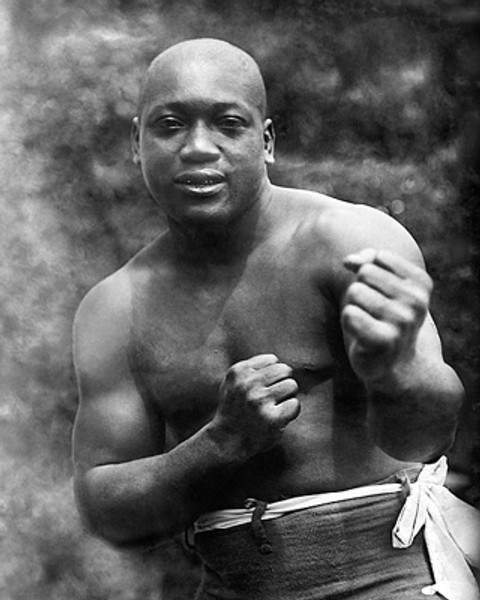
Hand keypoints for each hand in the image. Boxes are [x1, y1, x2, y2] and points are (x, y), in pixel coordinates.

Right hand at [213, 354, 299, 455]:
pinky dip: (290, 411)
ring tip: (276, 405)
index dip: (272, 373)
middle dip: (283, 382)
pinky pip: (295, 404)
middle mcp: (248, 384)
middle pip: (285, 370)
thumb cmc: (234, 410)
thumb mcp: (232, 382)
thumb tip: (276, 360)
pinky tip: (279, 417)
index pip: (272, 360)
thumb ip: (250, 369)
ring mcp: (259, 401)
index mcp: (238, 372)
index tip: (264, 385)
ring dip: (288, 396)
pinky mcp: (271, 418)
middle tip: (274, 396)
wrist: (225, 440)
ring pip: (292, 385)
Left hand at [341, 248, 432, 383]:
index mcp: (421, 283)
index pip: (378, 257)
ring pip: (355, 292)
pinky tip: (360, 334)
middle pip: (365, 273)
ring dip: (352, 306)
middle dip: (359, 289)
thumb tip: (349, 261)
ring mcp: (402, 321)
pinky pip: (349, 313)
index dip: (369, 273)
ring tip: (366, 323)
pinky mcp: (384, 340)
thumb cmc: (383, 319)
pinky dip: (348, 321)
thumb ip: (367, 263)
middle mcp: (416, 301)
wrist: (396, 366)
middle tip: (371, 312)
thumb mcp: (381, 286)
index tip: (379, 294)